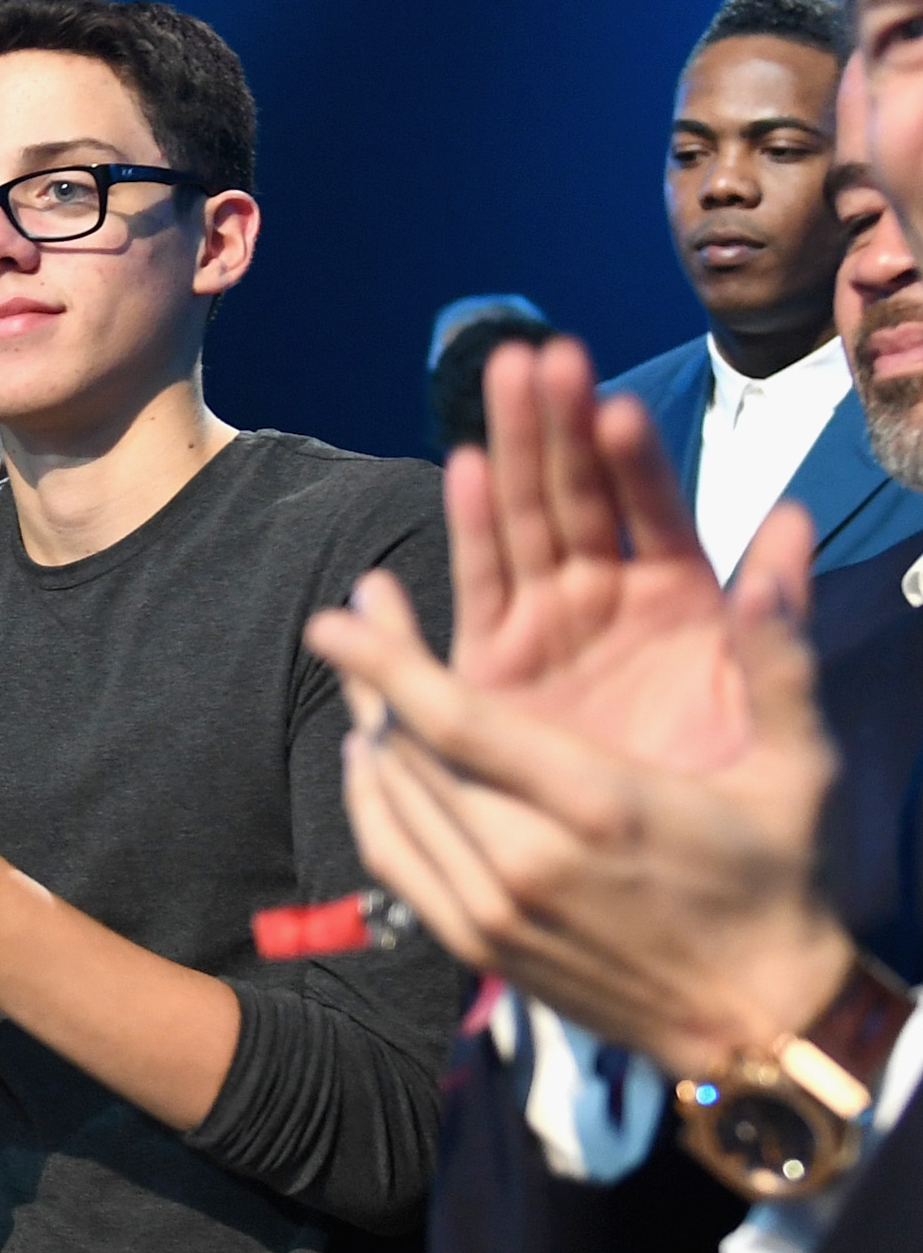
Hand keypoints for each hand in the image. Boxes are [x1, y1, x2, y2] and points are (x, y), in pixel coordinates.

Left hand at [302, 337, 854, 1073]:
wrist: (761, 1025)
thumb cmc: (782, 885)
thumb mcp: (798, 769)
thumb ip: (778, 655)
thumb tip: (786, 532)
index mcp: (594, 806)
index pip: (454, 721)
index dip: (387, 660)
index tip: (337, 614)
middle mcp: (523, 861)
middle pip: (407, 753)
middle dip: (372, 680)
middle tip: (351, 622)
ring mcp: (489, 910)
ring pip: (391, 800)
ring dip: (368, 733)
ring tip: (362, 678)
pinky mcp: (474, 945)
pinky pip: (392, 858)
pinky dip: (371, 800)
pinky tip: (372, 758)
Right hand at [440, 337, 759, 767]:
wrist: (693, 894)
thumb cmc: (751, 810)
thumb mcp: (784, 714)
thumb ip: (780, 619)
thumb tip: (792, 516)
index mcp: (682, 601)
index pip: (651, 508)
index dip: (633, 458)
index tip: (614, 404)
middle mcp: (608, 601)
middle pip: (574, 496)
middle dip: (555, 425)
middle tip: (540, 358)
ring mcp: (548, 629)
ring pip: (523, 522)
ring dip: (510, 449)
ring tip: (504, 378)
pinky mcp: (495, 667)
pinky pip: (479, 587)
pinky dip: (469, 531)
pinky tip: (461, 471)